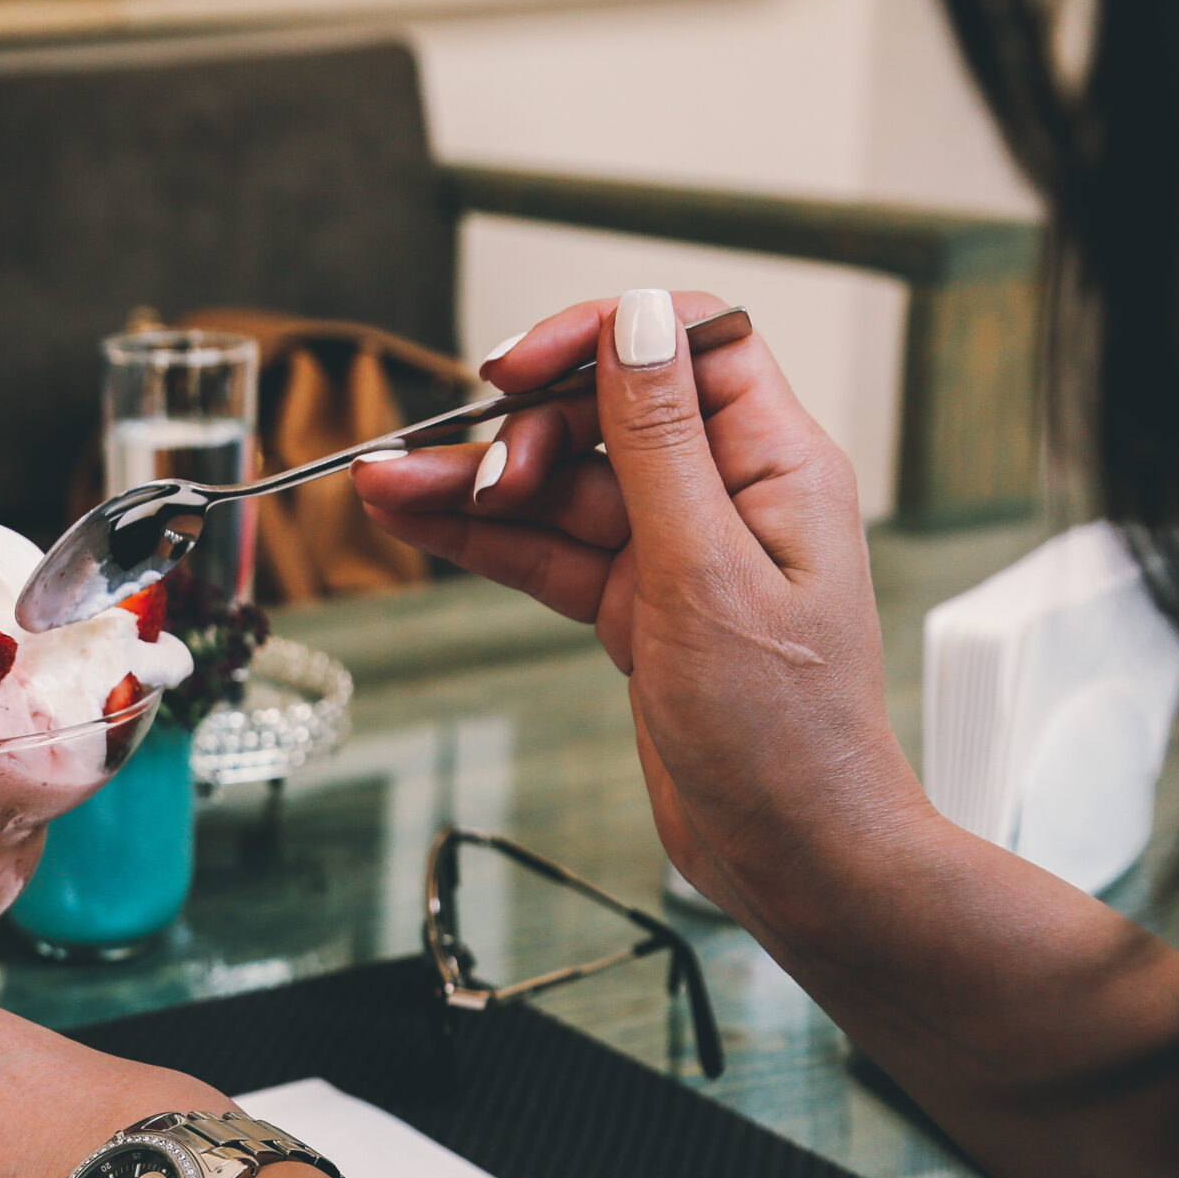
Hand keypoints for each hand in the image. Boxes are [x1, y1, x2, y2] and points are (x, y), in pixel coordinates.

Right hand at [350, 291, 925, 923]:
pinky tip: (417, 518)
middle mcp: (727, 495)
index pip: (686, 342)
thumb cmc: (786, 736)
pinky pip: (545, 550)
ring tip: (384, 484)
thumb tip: (633, 321)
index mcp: (774, 464)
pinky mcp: (635, 607)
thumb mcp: (707, 574)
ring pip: (559, 487)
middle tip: (458, 472)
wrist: (795, 856)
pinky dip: (481, 536)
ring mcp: (676, 552)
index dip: (596, 336)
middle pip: (603, 413)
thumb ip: (659, 444)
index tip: (514, 371)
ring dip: (472, 482)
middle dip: (518, 428)